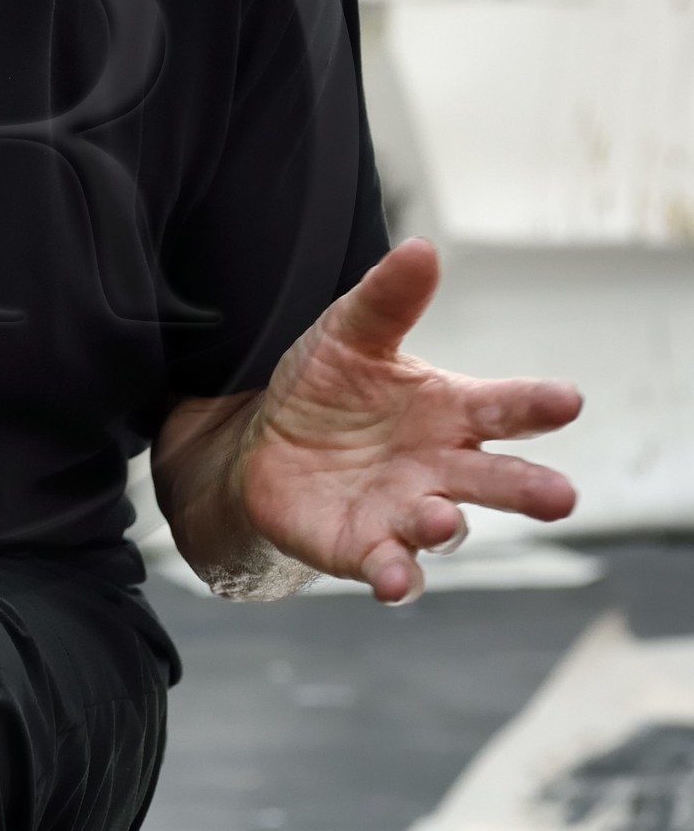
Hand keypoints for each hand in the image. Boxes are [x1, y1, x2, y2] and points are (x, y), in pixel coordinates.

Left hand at [236, 237, 580, 602]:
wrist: (263, 447)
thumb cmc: (328, 389)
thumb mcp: (349, 334)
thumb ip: (387, 299)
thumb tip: (421, 248)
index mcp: (451, 411)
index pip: (505, 407)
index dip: (537, 403)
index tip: (567, 399)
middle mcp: (442, 467)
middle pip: (496, 479)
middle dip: (528, 488)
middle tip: (559, 497)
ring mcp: (406, 511)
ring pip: (444, 527)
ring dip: (447, 527)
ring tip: (443, 521)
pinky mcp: (365, 548)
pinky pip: (389, 567)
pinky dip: (396, 576)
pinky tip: (395, 582)